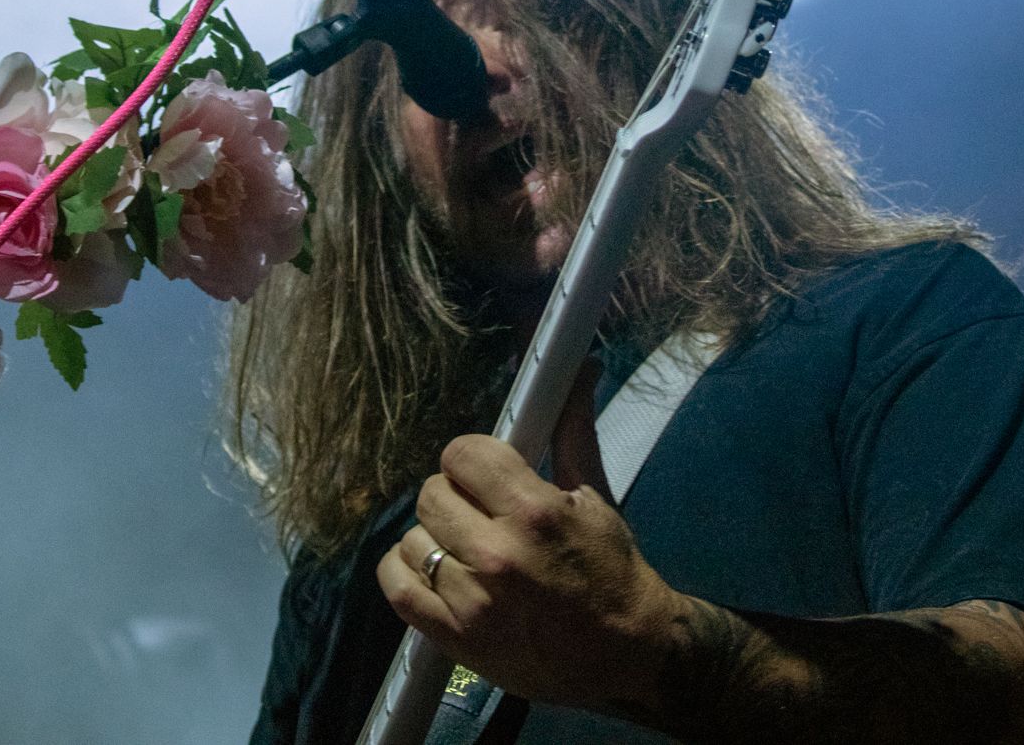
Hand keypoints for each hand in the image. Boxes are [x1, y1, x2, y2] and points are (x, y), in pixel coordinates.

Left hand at [375, 423, 683, 711]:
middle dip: (453, 496)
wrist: (628, 655)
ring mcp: (472, 600)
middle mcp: (497, 553)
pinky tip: (433, 571)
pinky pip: (396, 586)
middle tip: (478, 512)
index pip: (462, 453)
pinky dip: (405, 572)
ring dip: (433, 537)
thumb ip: (572, 431)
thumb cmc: (613, 571)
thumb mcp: (596, 496)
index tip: (486, 474)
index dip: (472, 459)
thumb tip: (578, 367)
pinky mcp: (454, 638)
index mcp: (534, 511)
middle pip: (431, 493)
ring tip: (462, 548)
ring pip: (411, 538)